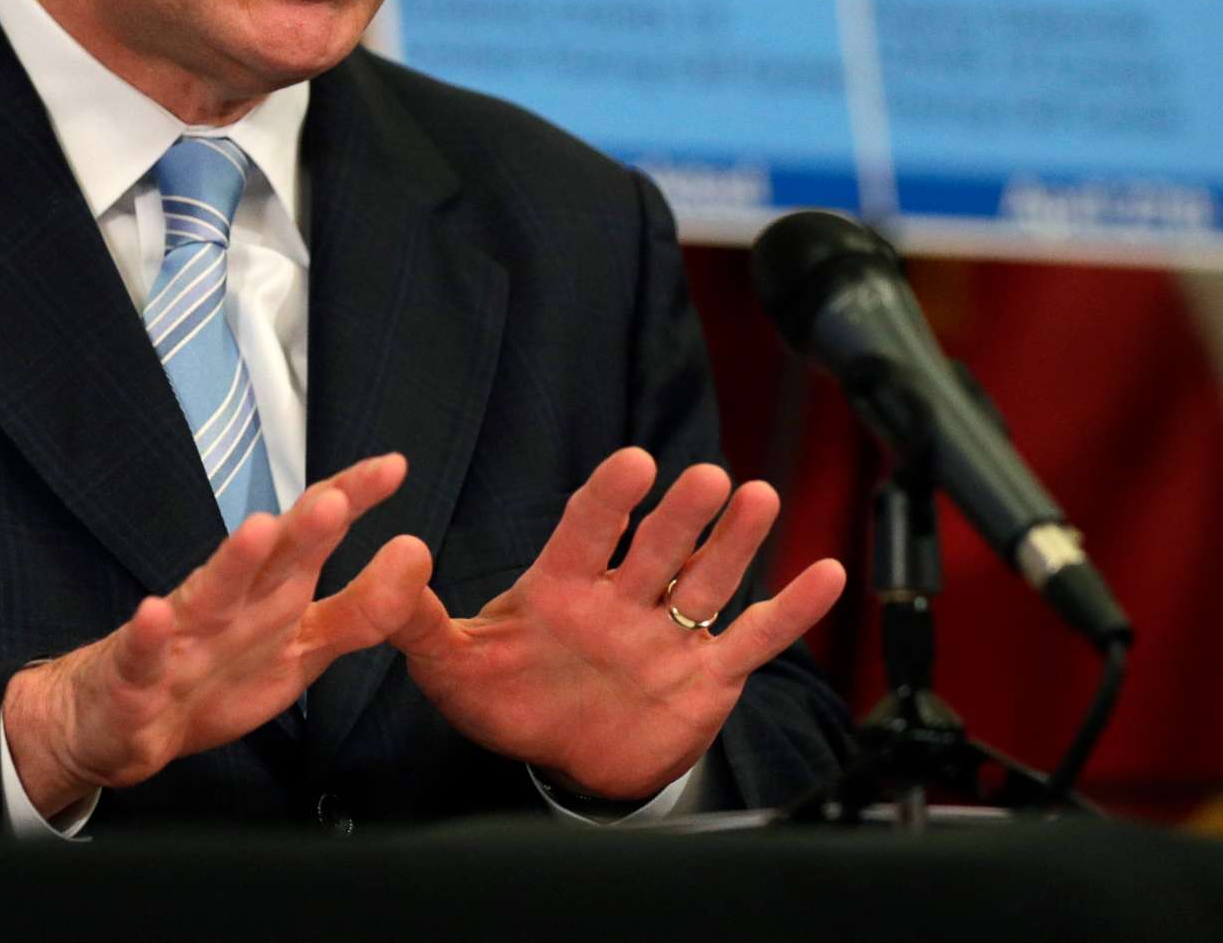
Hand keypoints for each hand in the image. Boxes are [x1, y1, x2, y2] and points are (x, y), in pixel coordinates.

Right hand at [2, 453, 431, 817]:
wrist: (112, 722)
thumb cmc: (210, 675)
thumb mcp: (301, 650)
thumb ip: (362, 611)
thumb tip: (416, 554)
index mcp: (270, 593)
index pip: (313, 537)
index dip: (351, 502)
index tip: (393, 467)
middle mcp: (228, 603)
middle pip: (269, 558)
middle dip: (302, 529)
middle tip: (337, 500)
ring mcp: (180, 638)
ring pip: (209, 595)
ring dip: (232, 562)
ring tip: (255, 530)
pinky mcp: (137, 678)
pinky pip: (144, 656)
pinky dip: (149, 635)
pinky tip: (155, 613)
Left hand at [390, 447, 845, 802]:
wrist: (565, 759)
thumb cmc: (509, 698)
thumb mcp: (452, 665)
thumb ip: (419, 619)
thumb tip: (398, 559)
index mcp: (563, 585)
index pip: (588, 529)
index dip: (611, 499)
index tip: (633, 464)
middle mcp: (623, 597)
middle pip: (658, 545)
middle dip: (681, 513)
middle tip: (706, 477)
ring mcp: (669, 633)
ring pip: (708, 578)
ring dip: (736, 541)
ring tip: (759, 498)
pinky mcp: (707, 675)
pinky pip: (752, 638)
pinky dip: (789, 611)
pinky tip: (824, 576)